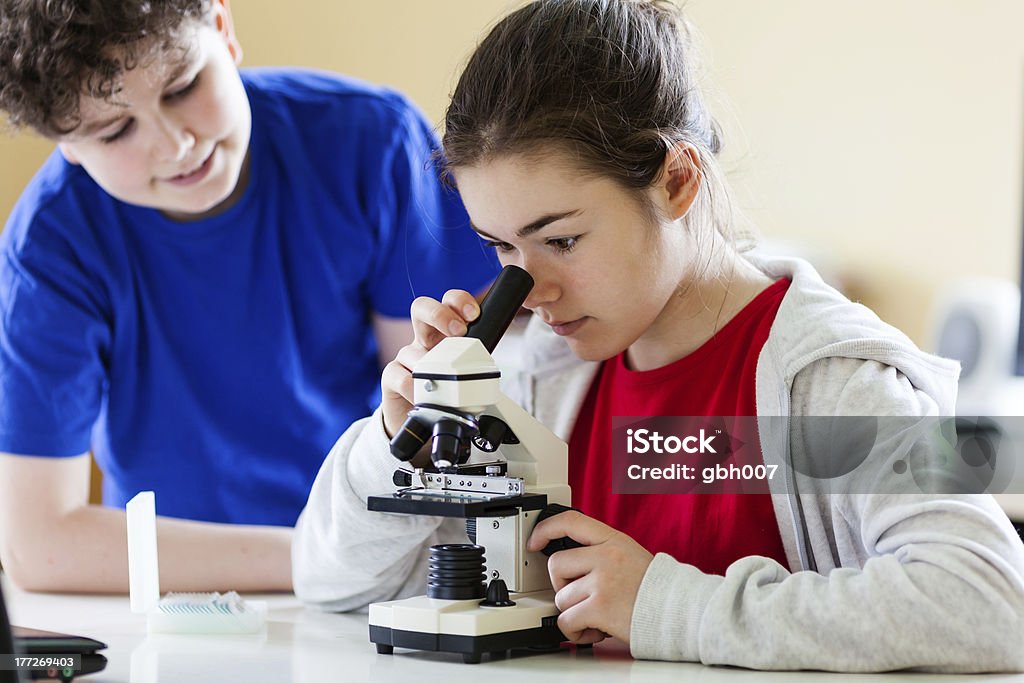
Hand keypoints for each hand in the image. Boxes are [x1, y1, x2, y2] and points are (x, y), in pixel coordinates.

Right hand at [380, 290, 479, 437]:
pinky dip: (411, 385)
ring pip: (409, 349)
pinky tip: (422, 395)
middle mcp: (424, 340)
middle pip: (421, 308)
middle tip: (457, 332)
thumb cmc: (449, 392)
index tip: (473, 315)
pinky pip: (397, 375)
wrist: (425, 421)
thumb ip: (475, 362)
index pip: (450, 304)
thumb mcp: (467, 372)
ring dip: (427, 364)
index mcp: (445, 333)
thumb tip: (488, 366)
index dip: (459, 302)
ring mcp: (406, 358)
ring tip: (442, 379)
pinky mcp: (391, 378)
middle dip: (439, 314)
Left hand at [527, 511, 653, 644]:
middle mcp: (606, 556)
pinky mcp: (599, 607)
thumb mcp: (629, 555)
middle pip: (556, 565)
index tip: (534, 540)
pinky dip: (575, 632)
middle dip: (561, 585)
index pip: (571, 521)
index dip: (546, 528)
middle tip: (581, 596)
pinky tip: (593, 630)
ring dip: (573, 612)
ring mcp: (602, 581)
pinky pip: (566, 621)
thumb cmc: (655, 589)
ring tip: (595, 616)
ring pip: (560, 597)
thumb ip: (601, 552)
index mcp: (612, 541)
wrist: (679, 611)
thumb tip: (570, 562)